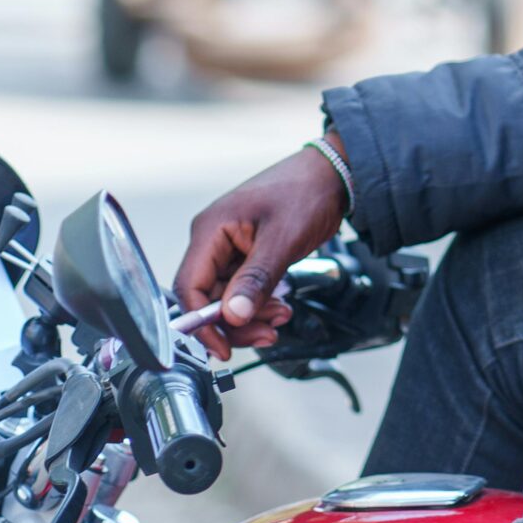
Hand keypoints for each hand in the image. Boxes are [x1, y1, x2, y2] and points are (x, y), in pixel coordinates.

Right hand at [173, 137, 350, 360]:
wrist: (333, 176)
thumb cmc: (305, 192)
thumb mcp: (282, 240)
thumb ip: (255, 280)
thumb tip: (232, 316)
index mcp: (211, 230)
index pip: (189, 287)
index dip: (201, 323)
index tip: (223, 346)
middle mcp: (214, 240)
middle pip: (208, 298)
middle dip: (237, 321)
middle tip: (267, 332)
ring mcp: (231, 247)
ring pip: (228, 298)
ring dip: (252, 314)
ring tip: (281, 316)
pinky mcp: (248, 254)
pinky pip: (245, 289)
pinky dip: (261, 302)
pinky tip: (281, 304)